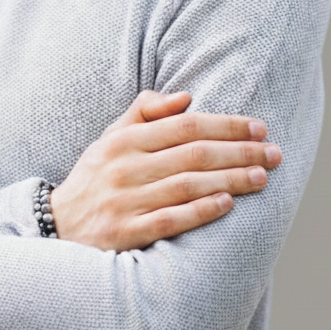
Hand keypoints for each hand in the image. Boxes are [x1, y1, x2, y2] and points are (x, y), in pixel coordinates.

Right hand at [50, 91, 280, 251]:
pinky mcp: (126, 232)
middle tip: (273, 152)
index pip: (184, 125)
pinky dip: (201, 210)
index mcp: (123, 140)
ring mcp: (126, 201)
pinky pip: (171, 219)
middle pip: (193, 154)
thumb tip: (186, 96)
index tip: (258, 127)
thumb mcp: (110, 138)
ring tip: (262, 177)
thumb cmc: (95, 178)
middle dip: (239, 152)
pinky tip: (227, 203)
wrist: (57, 226)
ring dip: (230, 179)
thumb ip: (144, 112)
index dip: (225, 125)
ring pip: (188, 185)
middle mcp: (125, 167)